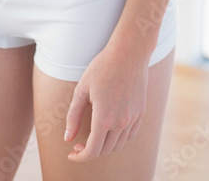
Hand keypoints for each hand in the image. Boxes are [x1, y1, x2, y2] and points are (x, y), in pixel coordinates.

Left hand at [63, 43, 148, 161]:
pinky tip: (110, 128)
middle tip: (80, 143)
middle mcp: (121, 122)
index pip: (93, 151)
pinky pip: (130, 135)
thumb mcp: (82, 88)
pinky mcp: (140, 112)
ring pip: (118, 145)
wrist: (129, 52)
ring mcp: (133, 118)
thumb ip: (74, 115)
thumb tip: (68, 138)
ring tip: (94, 135)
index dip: (81, 157)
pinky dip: (118, 138)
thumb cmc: (103, 67)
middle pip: (105, 150)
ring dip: (104, 145)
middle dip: (90, 151)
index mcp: (104, 117)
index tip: (72, 153)